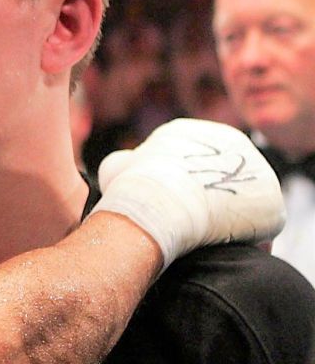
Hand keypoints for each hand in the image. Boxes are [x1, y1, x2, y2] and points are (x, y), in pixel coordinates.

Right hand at [92, 118, 284, 269]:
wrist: (158, 202)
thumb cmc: (132, 188)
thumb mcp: (116, 169)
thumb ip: (126, 165)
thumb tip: (124, 167)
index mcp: (192, 132)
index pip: (188, 167)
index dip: (175, 192)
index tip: (164, 211)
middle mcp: (231, 143)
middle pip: (217, 186)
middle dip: (204, 208)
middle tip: (182, 230)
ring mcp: (257, 172)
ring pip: (238, 210)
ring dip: (222, 229)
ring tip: (199, 247)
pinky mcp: (272, 203)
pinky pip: (257, 234)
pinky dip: (240, 247)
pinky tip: (218, 256)